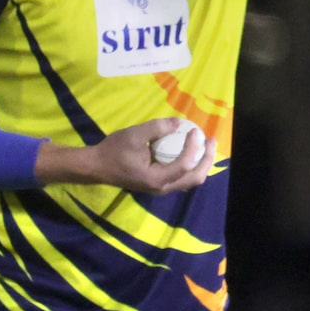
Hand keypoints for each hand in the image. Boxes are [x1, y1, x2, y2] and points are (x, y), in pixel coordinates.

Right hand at [36, 118, 214, 194]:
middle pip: (195, 178)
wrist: (97, 167)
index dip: (194, 147)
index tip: (194, 130)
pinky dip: (191, 165)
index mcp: (156, 179)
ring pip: (191, 180)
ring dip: (201, 163)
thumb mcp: (134, 135)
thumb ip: (156, 128)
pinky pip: (182, 177)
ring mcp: (162, 188)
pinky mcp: (160, 184)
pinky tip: (192, 151)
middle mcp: (162, 188)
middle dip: (207, 159)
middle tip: (212, 140)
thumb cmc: (113, 151)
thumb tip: (179, 122)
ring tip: (206, 145)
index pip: (184, 165)